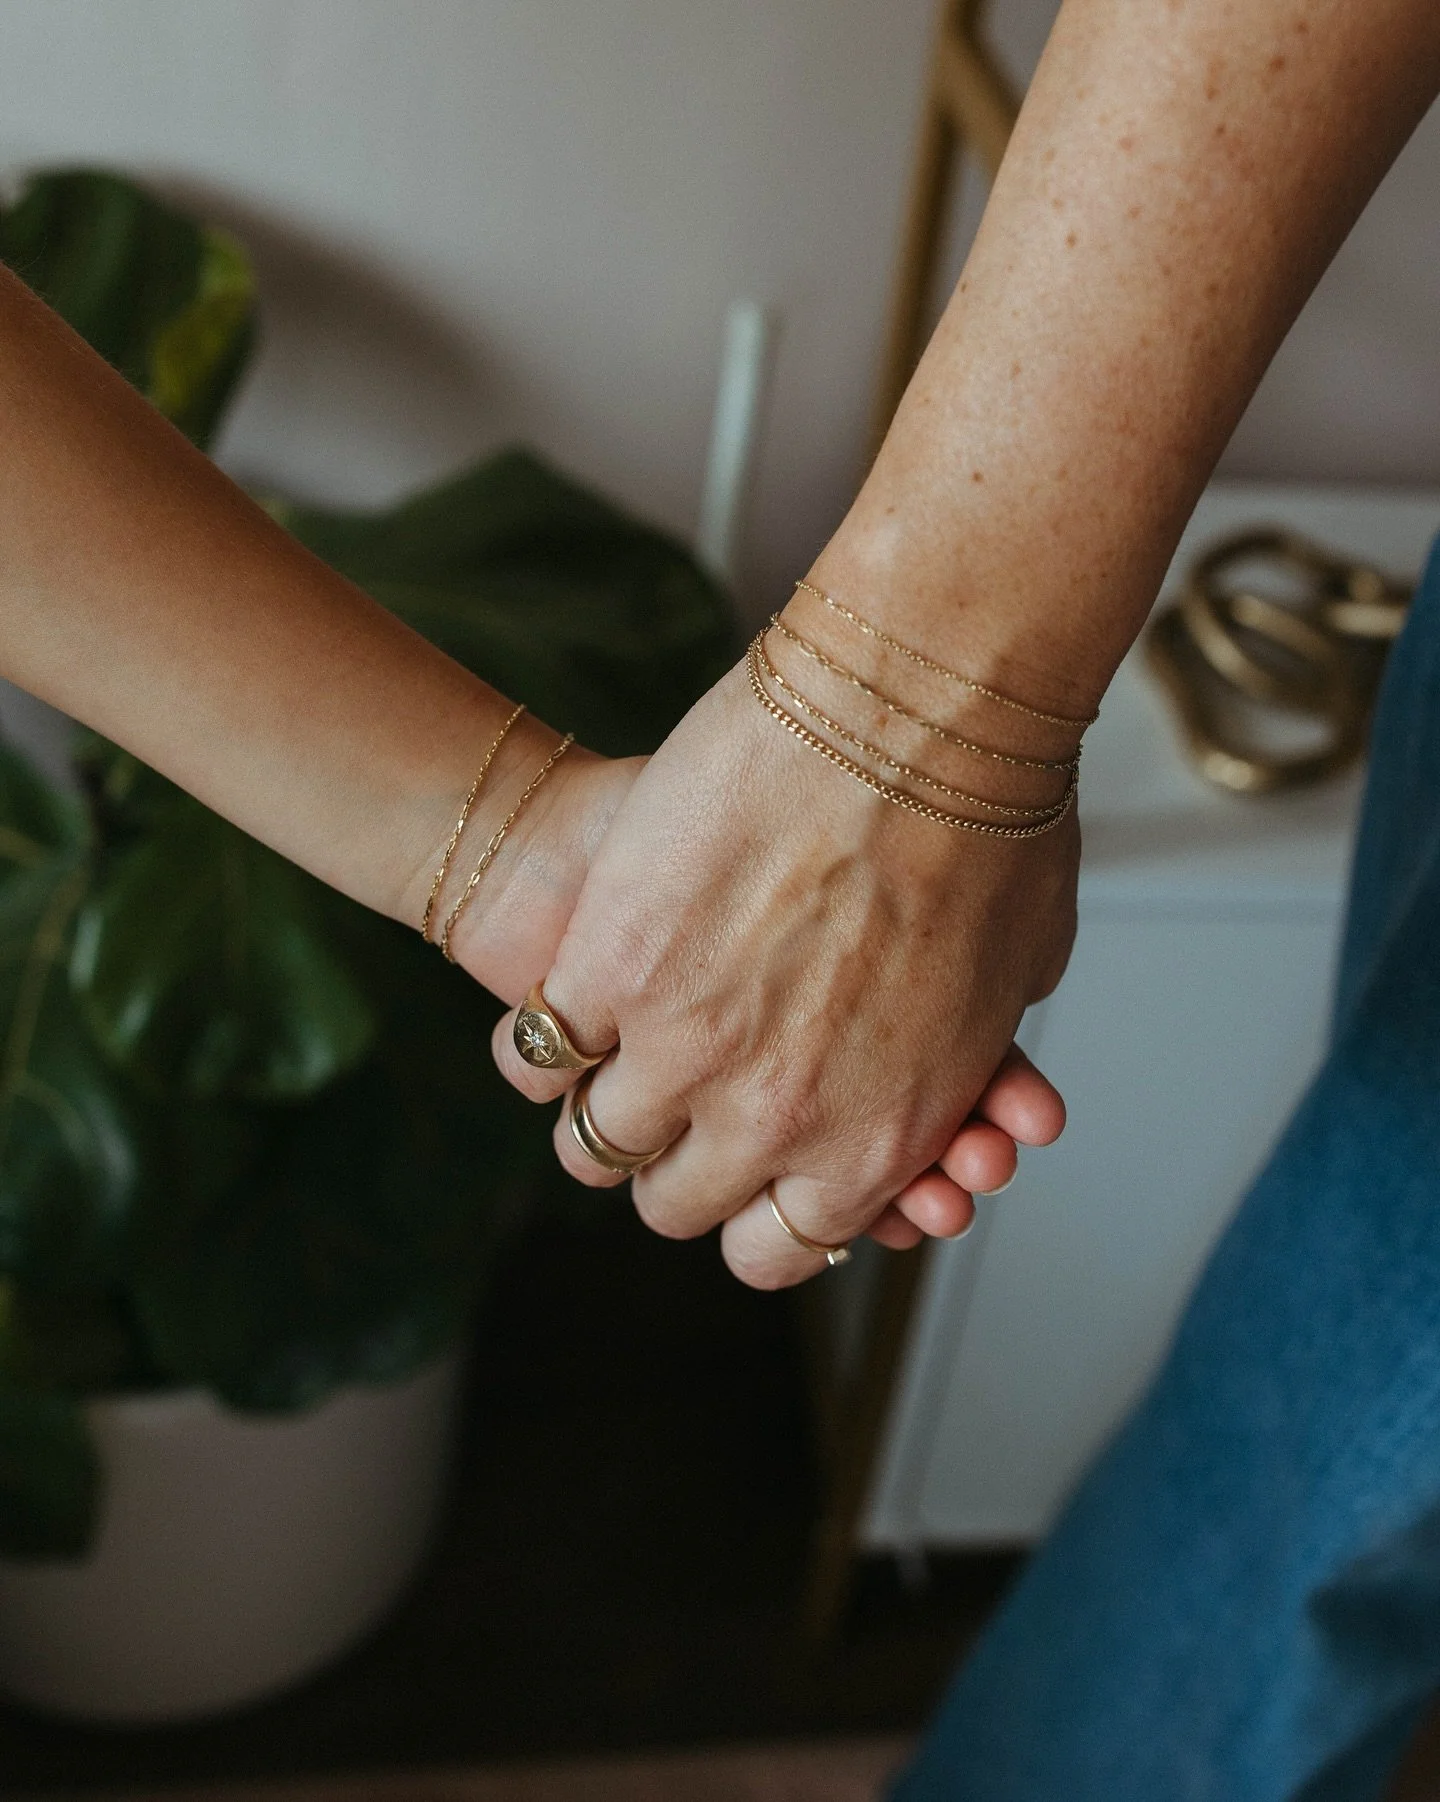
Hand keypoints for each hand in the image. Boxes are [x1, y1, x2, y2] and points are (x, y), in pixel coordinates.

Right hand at [490, 662, 1077, 1285]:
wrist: (913, 711)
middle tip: (682, 1108)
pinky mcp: (608, 972)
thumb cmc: (988, 820)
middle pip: (674, 1207)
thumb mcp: (1013, 977)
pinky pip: (540, 1052)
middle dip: (677, 1165)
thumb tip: (958, 1080)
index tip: (747, 1180)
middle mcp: (771, 1120)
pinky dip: (545, 1038)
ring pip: (596, 1145)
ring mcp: (679, 1051)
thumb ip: (956, 1058)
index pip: (778, 1253)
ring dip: (602, 1109)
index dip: (755, 1219)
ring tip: (615, 1057)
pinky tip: (565, 1003)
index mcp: (874, 1140)